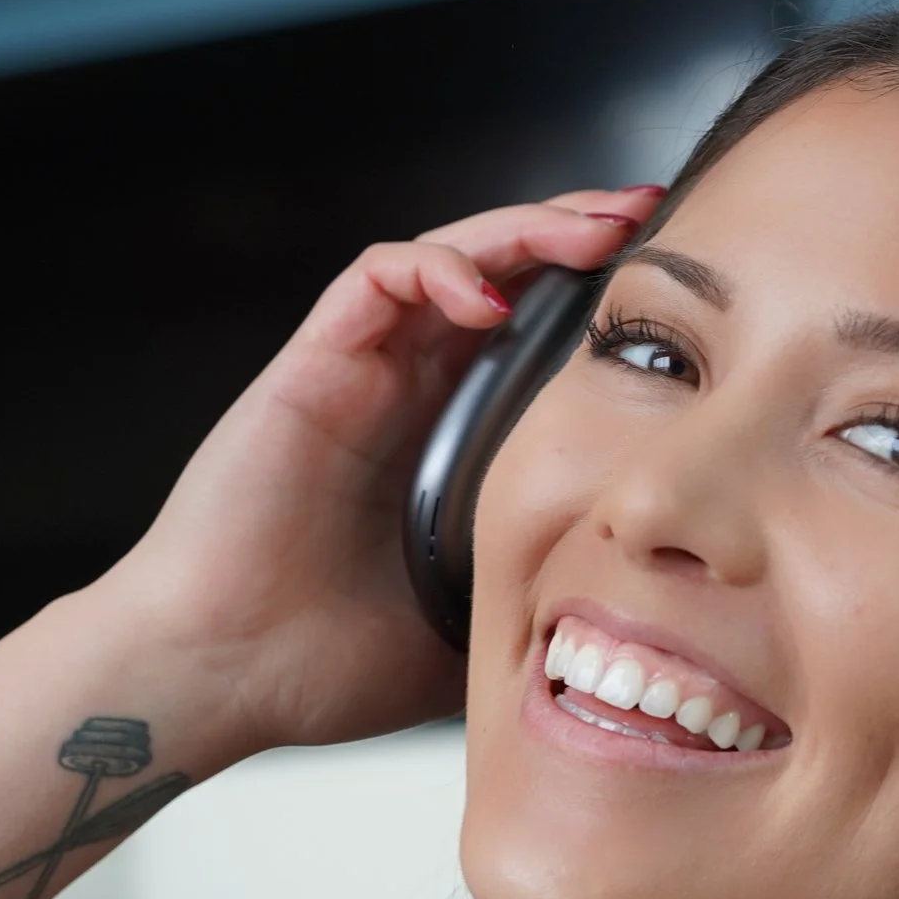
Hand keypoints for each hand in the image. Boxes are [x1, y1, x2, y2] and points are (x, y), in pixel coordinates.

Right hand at [95, 188, 662, 753]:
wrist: (219, 675)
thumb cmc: (321, 665)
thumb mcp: (473, 632)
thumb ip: (536, 601)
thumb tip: (630, 619)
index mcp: (446, 445)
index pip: (535, 343)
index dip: (601, 313)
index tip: (679, 307)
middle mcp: (405, 394)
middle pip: (502, 278)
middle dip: (577, 240)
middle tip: (650, 223)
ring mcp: (358, 373)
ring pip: (447, 259)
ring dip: (523, 232)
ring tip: (594, 230)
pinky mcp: (310, 365)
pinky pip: (375, 280)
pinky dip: (436, 268)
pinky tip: (490, 295)